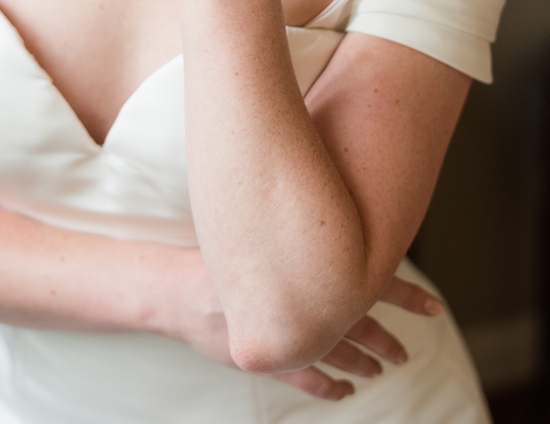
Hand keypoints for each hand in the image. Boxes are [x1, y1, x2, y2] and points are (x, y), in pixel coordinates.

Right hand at [172, 253, 441, 399]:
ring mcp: (287, 337)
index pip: (370, 282)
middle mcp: (302, 306)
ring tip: (383, 368)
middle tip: (410, 346)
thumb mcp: (255, 235)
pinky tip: (344, 391)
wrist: (171, 289)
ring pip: (340, 355)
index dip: (405, 295)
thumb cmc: (210, 256)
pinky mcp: (269, 359)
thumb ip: (293, 233)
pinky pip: (309, 381)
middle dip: (391, 337)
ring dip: (365, 363)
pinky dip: (331, 388)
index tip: (434, 307)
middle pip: (362, 324)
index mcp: (304, 273)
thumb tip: (333, 214)